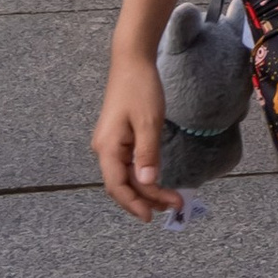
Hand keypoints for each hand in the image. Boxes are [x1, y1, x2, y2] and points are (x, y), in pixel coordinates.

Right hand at [92, 51, 178, 222]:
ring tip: (170, 199)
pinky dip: (144, 175)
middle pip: (122, 184)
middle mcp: (105, 150)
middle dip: (146, 198)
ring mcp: (111, 144)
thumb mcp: (148, 121)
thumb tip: (148, 183)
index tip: (151, 217)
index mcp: (107, 148)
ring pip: (127, 176)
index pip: (118, 186)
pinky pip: (129, 164)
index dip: (134, 204)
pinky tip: (157, 181)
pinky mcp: (119, 138)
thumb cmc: (140, 88)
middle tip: (172, 206)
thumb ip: (147, 154)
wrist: (132, 61)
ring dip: (147, 188)